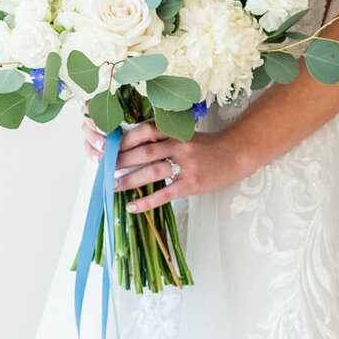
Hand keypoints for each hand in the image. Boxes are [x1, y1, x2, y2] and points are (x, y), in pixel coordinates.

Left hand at [80, 113, 245, 212]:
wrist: (236, 154)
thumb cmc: (206, 146)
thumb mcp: (185, 135)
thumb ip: (162, 139)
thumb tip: (131, 149)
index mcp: (175, 132)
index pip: (144, 131)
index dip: (124, 139)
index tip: (107, 147)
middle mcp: (179, 145)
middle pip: (143, 151)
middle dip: (120, 161)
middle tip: (102, 168)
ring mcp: (186, 165)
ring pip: (151, 172)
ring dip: (129, 180)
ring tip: (112, 187)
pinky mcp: (192, 183)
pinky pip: (165, 193)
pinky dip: (146, 201)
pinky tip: (132, 206)